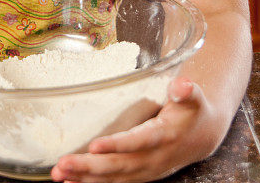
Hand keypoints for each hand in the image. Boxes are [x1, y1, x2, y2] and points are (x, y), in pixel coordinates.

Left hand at [51, 77, 223, 182]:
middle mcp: (153, 159)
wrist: (200, 135)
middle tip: (64, 163)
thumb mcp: (193, 97)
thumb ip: (187, 91)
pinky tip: (70, 182)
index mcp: (164, 137)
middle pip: (119, 166)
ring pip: (113, 178)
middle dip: (90, 166)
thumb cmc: (191, 110)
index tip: (95, 145)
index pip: (139, 143)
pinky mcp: (137, 175)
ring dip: (85, 178)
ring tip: (59, 175)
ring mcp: (145, 171)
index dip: (117, 145)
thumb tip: (182, 85)